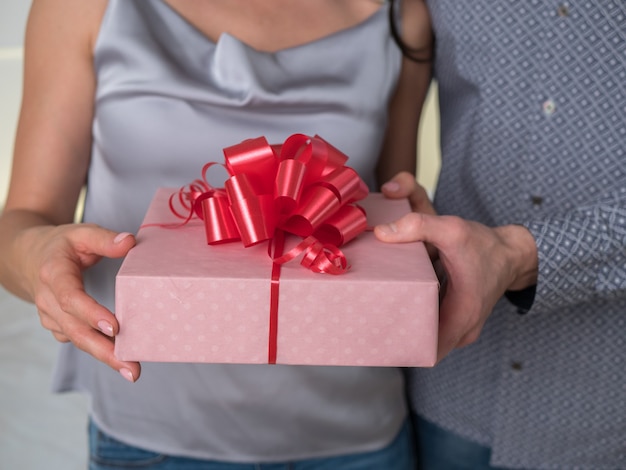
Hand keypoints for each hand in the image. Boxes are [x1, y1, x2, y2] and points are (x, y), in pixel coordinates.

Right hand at [18, 223, 140, 381]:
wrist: (29, 257)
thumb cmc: (62, 245)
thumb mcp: (81, 233)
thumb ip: (105, 239)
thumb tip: (130, 242)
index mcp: (54, 274)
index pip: (70, 298)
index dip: (91, 314)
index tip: (115, 327)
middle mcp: (48, 299)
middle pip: (76, 330)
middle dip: (104, 351)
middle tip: (132, 368)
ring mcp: (51, 316)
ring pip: (78, 339)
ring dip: (105, 356)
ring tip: (132, 370)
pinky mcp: (59, 326)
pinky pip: (79, 340)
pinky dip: (99, 350)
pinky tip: (121, 359)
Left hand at [375, 174, 537, 361]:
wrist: (513, 252)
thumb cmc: (486, 246)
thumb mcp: (452, 230)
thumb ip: (419, 226)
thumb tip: (381, 233)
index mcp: (461, 318)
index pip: (425, 352)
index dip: (400, 348)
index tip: (376, 336)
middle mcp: (461, 330)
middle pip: (422, 347)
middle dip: (396, 337)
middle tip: (368, 321)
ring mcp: (460, 326)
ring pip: (426, 338)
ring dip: (405, 327)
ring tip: (376, 313)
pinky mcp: (456, 318)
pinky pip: (432, 326)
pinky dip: (415, 317)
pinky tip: (397, 302)